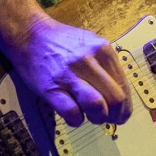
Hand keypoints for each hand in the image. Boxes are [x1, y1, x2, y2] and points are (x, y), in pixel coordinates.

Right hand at [5, 15, 132, 127]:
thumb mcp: (90, 43)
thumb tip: (120, 94)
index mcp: (102, 49)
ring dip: (98, 118)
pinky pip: (72, 113)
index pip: (123, 85)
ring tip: (93, 117)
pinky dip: (77, 120)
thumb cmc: (61, 42)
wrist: (29, 35)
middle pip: (114, 98)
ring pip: (97, 105)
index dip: (125, 106)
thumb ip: (105, 65)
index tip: (122, 114)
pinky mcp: (51, 88)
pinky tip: (75, 116)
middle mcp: (88, 60)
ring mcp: (69, 74)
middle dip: (115, 115)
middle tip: (110, 119)